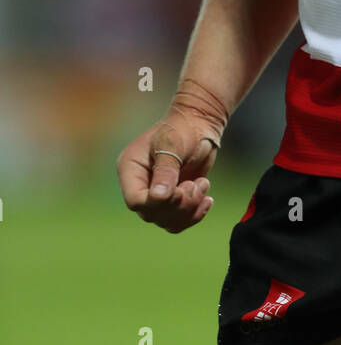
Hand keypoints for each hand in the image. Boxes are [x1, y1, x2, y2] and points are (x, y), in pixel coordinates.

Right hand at [117, 109, 220, 233]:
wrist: (199, 123)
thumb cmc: (182, 128)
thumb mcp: (172, 144)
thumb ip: (166, 171)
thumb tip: (159, 197)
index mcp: (130, 169)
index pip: (135, 200)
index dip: (157, 203)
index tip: (179, 190)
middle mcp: (140, 184)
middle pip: (151, 214)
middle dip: (178, 205)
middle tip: (195, 185)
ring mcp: (156, 193)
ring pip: (167, 221)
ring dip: (189, 209)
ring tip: (202, 185)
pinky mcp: (173, 199)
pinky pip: (179, 220)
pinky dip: (194, 214)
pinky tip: (207, 199)